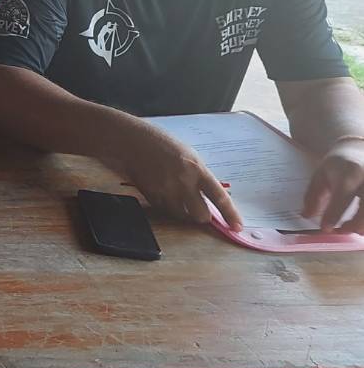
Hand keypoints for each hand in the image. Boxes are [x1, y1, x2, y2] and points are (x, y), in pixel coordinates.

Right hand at [103, 129, 241, 228]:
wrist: (131, 140)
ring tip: (178, 197)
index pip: (219, 197)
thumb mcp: (187, 154)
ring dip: (184, 211)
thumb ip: (199, 174)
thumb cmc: (161, 142)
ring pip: (182, 215)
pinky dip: (167, 206)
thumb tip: (209, 194)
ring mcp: (166, 191)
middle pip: (200, 214)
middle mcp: (183, 183)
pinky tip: (162, 191)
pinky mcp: (151, 196)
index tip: (237, 227)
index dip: (230, 214)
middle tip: (199, 209)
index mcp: (197, 169)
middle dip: (202, 214)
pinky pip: (164, 210)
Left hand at [303, 141, 363, 231]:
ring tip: (354, 229)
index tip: (325, 228)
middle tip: (341, 231)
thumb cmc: (338, 166)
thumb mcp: (320, 176)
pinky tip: (361, 225)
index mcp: (350, 173)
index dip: (334, 215)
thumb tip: (306, 216)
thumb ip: (313, 196)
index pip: (343, 197)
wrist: (358, 150)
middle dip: (354, 225)